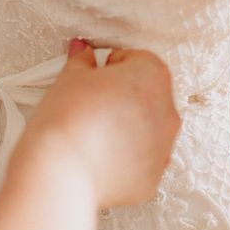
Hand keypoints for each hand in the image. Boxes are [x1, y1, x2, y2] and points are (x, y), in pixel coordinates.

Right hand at [14, 40, 179, 208]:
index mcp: (152, 76)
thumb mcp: (70, 78)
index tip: (95, 77)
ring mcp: (164, 148)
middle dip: (124, 97)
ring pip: (147, 130)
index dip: (111, 67)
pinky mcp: (152, 177)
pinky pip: (142, 161)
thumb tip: (83, 52)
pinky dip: (125, 158)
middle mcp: (167, 111)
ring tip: (94, 133)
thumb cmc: (67, 121)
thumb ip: (82, 61)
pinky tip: (99, 156)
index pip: (136, 59)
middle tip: (93, 103)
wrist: (61, 170)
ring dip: (128, 127)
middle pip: (148, 95)